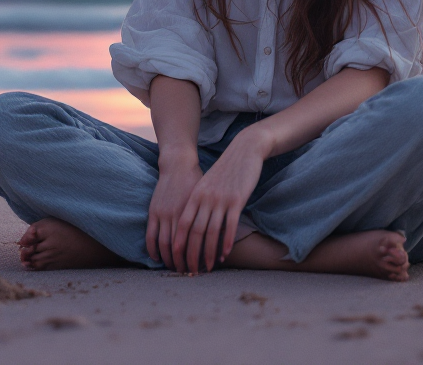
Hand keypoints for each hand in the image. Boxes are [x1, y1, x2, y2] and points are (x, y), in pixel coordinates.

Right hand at [146, 152, 203, 270]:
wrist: (179, 164)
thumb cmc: (198, 181)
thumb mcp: (208, 198)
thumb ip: (213, 214)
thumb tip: (224, 234)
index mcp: (194, 212)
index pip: (195, 243)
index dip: (198, 257)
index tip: (203, 268)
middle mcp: (178, 215)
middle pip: (180, 247)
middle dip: (185, 263)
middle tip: (189, 273)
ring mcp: (164, 213)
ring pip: (165, 245)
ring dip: (170, 260)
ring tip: (175, 269)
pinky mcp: (153, 211)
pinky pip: (150, 235)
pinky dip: (153, 249)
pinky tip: (157, 258)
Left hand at [174, 126, 270, 274]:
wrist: (244, 150)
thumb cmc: (224, 171)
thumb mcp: (207, 185)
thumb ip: (199, 203)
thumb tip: (192, 227)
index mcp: (195, 195)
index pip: (182, 225)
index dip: (179, 245)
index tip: (178, 260)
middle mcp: (205, 198)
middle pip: (195, 232)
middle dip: (192, 254)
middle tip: (192, 271)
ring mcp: (221, 199)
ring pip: (212, 232)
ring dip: (209, 253)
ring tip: (209, 267)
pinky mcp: (237, 200)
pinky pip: (230, 226)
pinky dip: (227, 243)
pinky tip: (226, 255)